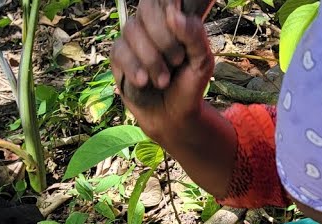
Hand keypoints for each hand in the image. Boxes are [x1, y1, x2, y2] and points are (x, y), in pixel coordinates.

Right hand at [109, 0, 213, 138]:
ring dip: (151, 59)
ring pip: (132, 30)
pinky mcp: (119, 56)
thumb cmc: (189, 85)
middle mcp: (151, 24)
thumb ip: (194, 35)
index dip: (168, 11)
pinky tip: (143, 82)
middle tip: (176, 63)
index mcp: (173, 19)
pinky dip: (133, 67)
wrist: (173, 115)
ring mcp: (133, 39)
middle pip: (147, 9)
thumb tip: (173, 14)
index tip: (180, 33)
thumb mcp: (202, 61)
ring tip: (163, 81)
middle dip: (164, 40)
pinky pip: (119, 50)